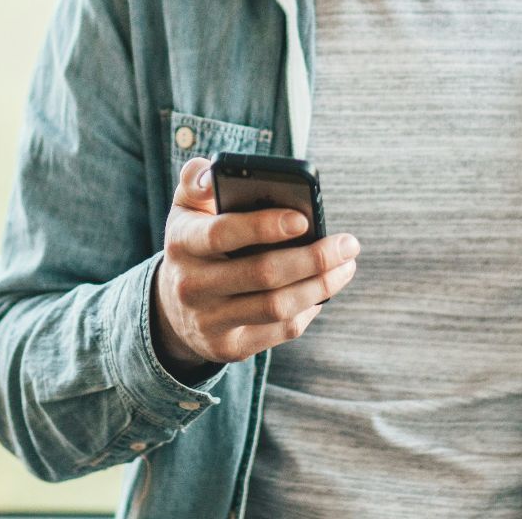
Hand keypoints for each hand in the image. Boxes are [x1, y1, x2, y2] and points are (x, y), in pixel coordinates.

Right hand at [150, 155, 359, 380]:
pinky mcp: (228, 348)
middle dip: (313, 258)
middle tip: (348, 244)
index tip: (304, 219)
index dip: (263, 226)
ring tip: (346, 266)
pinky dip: (308, 310)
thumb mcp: (186, 208)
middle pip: (262, 274)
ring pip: (277, 306)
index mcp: (182, 242)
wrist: (173, 307)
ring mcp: (209, 321)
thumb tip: (214, 174)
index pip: (222, 233)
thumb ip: (198, 181)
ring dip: (320, 286)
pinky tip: (323, 291)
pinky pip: (279, 331)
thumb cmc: (195, 242)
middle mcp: (191, 285)